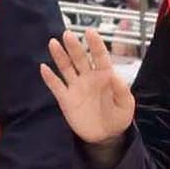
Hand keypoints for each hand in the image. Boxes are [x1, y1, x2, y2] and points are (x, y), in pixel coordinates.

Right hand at [39, 30, 135, 152]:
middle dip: (74, 46)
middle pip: (80, 58)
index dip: (95, 44)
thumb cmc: (118, 117)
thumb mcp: (126, 105)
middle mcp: (89, 77)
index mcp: (105, 76)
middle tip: (68, 34)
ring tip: (53, 43)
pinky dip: (49, 77)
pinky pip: (56, 86)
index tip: (90, 31)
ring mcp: (76, 87)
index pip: (100, 57)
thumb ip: (122, 91)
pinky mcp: (66, 99)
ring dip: (60, 56)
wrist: (105, 136)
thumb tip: (114, 76)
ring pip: (66, 68)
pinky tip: (43, 68)